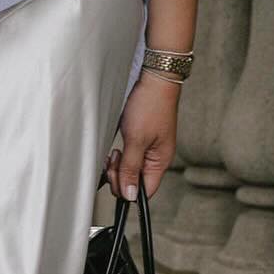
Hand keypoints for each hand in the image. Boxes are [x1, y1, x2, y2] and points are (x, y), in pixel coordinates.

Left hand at [104, 70, 179, 202]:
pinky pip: (130, 157)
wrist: (154, 79)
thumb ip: (131, 168)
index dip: (127, 189)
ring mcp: (150, 148)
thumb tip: (130, 195)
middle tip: (113, 161)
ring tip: (115, 153)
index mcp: (160, 161)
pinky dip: (121, 156)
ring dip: (119, 165)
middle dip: (120, 176)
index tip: (115, 176)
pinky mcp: (142, 139)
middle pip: (136, 181)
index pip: (145, 191)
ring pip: (131, 169)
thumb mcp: (136, 139)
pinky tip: (117, 149)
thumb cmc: (150, 105)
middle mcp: (156, 158)